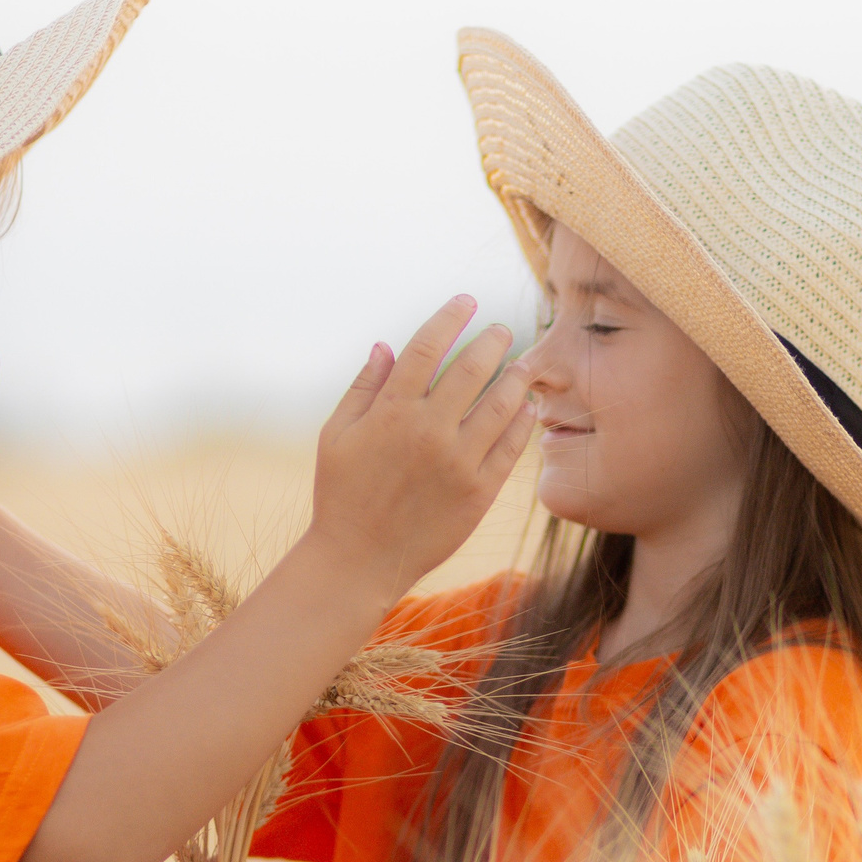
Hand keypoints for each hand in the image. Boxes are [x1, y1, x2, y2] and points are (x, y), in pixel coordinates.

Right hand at [306, 297, 536, 602]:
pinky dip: (522, 421)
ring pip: (501, 403)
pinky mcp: (479, 492)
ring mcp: (458, 461)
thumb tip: (385, 345)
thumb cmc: (341, 494)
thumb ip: (362, 387)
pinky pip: (511, 447)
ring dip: (515, 376)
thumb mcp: (336, 435)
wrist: (359, 560)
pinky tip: (526, 408)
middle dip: (492, 340)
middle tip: (501, 330)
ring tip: (521, 365)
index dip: (450, 317)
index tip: (466, 302)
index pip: (428, 346)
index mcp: (390, 411)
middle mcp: (429, 431)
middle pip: (472, 368)